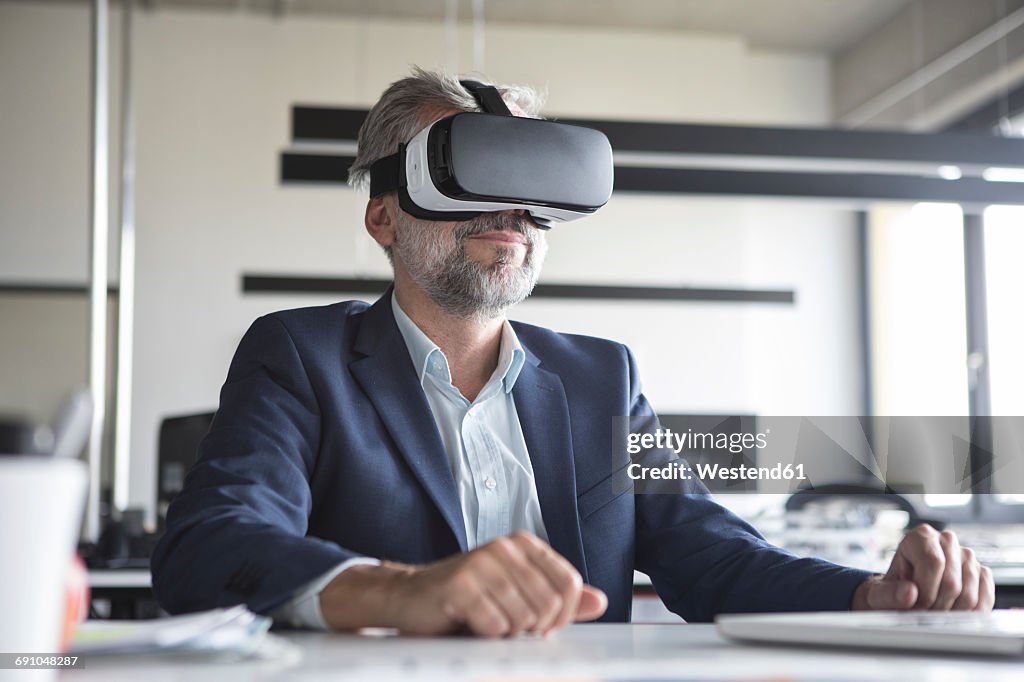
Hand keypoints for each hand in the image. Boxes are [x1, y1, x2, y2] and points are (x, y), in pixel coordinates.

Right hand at [320, 531, 607, 636]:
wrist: (410, 598)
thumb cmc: (465, 599)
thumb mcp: (517, 595)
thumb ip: (557, 597)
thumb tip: (599, 601)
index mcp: (524, 545)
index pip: (570, 583)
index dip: (562, 615)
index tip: (541, 626)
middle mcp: (505, 547)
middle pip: (550, 604)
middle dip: (532, 628)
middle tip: (507, 627)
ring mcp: (483, 562)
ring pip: (524, 617)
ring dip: (506, 633)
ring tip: (486, 623)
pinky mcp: (461, 583)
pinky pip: (495, 625)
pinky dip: (485, 635)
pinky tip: (469, 623)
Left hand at [852, 524, 993, 611]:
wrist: (902, 598)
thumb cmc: (890, 592)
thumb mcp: (879, 594)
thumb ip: (889, 594)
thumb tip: (910, 593)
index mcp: (921, 537)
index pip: (933, 562)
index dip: (926, 591)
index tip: (915, 605)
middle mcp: (946, 541)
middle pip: (952, 582)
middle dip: (936, 607)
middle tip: (922, 613)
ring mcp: (967, 558)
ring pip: (969, 595)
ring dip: (950, 614)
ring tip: (933, 612)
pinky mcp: (981, 575)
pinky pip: (984, 600)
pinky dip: (968, 615)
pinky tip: (951, 614)